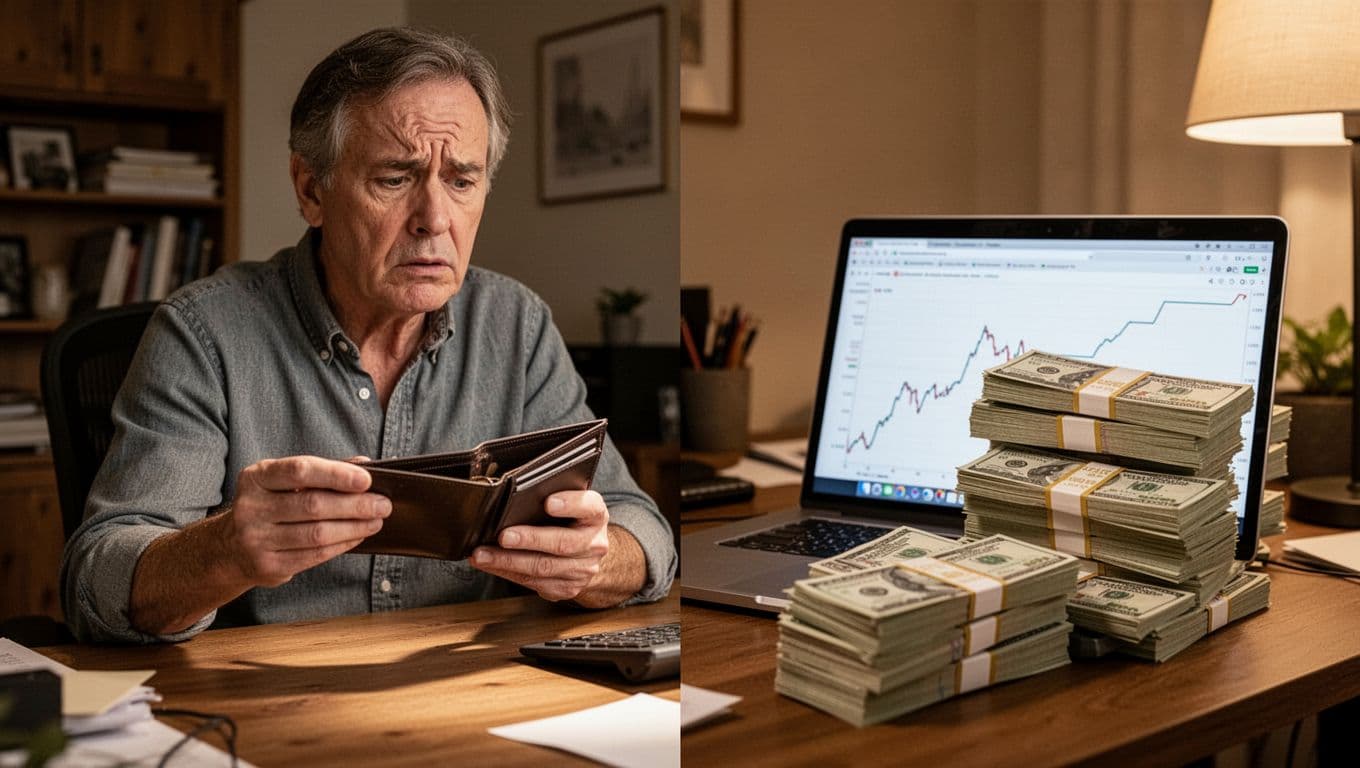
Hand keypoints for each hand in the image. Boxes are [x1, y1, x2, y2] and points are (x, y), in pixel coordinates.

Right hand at [223, 455, 390, 587]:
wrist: (230, 547)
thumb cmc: (270, 506)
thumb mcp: (284, 482)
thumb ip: (323, 471)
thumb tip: (365, 464)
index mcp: (257, 477)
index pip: (301, 471)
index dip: (336, 474)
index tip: (367, 479)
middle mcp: (252, 507)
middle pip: (313, 505)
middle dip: (355, 505)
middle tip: (383, 504)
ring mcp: (256, 538)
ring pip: (317, 533)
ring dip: (354, 527)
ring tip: (375, 521)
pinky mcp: (266, 565)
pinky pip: (314, 555)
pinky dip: (341, 545)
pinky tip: (357, 536)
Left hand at [470, 490, 608, 601]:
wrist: (588, 554)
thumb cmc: (570, 522)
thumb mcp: (569, 504)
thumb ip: (551, 497)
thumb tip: (511, 499)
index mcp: (595, 515)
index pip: (588, 506)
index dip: (570, 504)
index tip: (549, 502)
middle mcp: (594, 543)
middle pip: (562, 543)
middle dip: (530, 539)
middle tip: (504, 536)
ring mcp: (583, 569)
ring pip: (543, 567)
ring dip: (508, 561)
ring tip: (483, 555)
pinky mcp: (568, 588)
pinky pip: (534, 583)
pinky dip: (508, 573)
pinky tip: (491, 565)